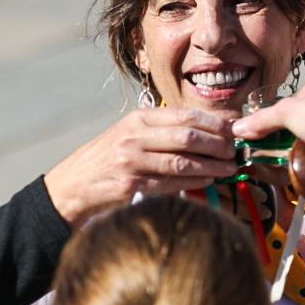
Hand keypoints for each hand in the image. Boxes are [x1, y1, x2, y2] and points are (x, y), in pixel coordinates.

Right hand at [44, 108, 237, 226]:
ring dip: (212, 166)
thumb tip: (206, 134)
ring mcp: (131, 161)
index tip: (235, 130)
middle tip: (236, 151)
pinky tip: (208, 181)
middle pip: (188, 137)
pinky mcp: (129, 186)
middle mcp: (134, 136)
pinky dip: (194, 182)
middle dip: (218, 144)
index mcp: (138, 119)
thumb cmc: (105, 162)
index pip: (185, 116)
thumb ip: (161, 132)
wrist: (69, 188)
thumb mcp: (129, 136)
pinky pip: (170, 183)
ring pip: (182, 161)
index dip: (215, 123)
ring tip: (230, 168)